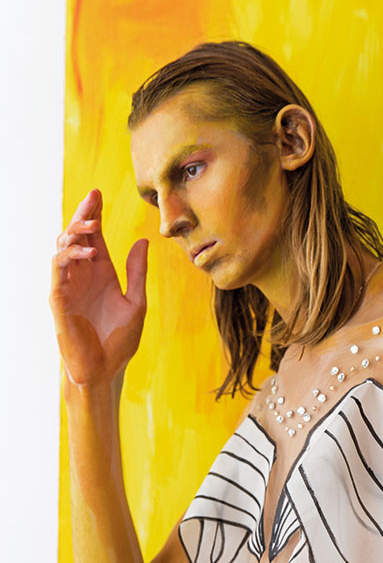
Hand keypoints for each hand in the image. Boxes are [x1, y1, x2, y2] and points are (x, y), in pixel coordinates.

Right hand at [50, 189, 147, 386]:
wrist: (105, 369)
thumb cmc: (119, 341)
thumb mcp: (136, 302)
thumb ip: (137, 272)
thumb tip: (143, 241)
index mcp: (101, 274)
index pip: (94, 237)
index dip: (94, 214)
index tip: (98, 193)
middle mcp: (82, 276)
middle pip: (76, 235)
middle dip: (82, 214)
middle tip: (93, 197)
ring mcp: (68, 285)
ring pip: (62, 247)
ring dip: (76, 233)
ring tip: (94, 226)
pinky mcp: (59, 299)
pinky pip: (58, 269)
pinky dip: (71, 257)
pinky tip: (89, 253)